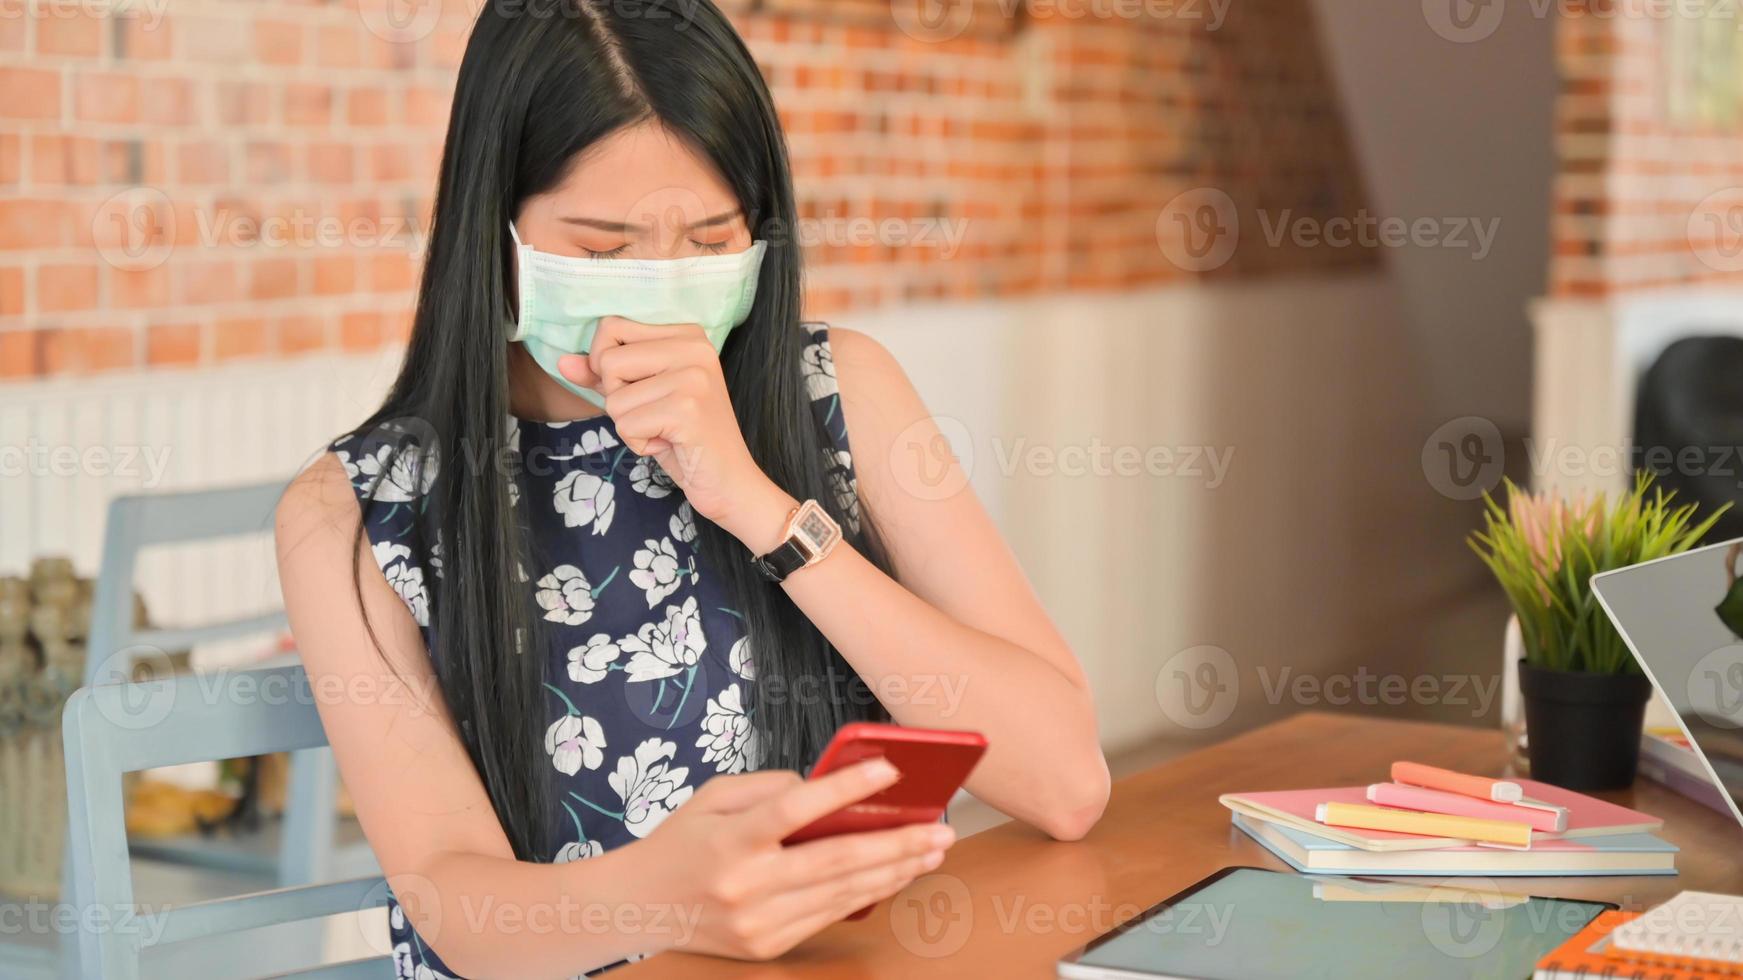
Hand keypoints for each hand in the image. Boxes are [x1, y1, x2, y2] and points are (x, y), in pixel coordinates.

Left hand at [558, 317, 793, 544]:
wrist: (729, 482)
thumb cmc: (683, 438)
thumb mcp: (641, 397)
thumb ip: (604, 376)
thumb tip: (563, 363)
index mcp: (686, 333)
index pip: (611, 327)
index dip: (607, 366)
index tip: (642, 390)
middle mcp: (694, 346)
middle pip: (607, 360)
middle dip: (618, 398)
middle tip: (655, 414)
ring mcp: (692, 376)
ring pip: (613, 398)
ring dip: (629, 425)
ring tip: (663, 431)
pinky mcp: (687, 408)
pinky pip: (626, 424)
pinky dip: (639, 444)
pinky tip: (668, 445)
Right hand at [631, 761, 954, 961]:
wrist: (639, 906)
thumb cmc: (681, 843)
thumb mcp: (712, 796)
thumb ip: (769, 788)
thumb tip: (826, 789)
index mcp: (729, 840)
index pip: (794, 810)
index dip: (844, 789)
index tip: (889, 770)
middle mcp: (745, 885)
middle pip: (834, 860)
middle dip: (895, 843)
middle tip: (939, 828)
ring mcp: (757, 922)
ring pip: (841, 892)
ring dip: (894, 870)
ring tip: (931, 850)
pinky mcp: (767, 945)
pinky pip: (828, 916)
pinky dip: (867, 894)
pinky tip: (894, 875)